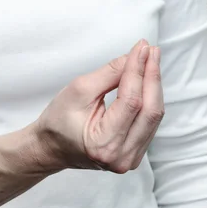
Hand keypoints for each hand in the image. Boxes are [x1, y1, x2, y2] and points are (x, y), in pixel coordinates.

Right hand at [35, 39, 163, 173]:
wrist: (52, 147)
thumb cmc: (58, 122)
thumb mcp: (79, 91)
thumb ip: (110, 73)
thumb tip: (137, 56)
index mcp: (103, 144)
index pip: (131, 101)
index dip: (138, 70)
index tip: (142, 47)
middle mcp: (121, 157)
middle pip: (150, 110)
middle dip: (152, 76)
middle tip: (151, 50)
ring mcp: (130, 159)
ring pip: (154, 116)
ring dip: (154, 86)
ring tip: (151, 61)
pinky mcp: (135, 155)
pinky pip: (150, 123)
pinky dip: (150, 100)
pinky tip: (147, 82)